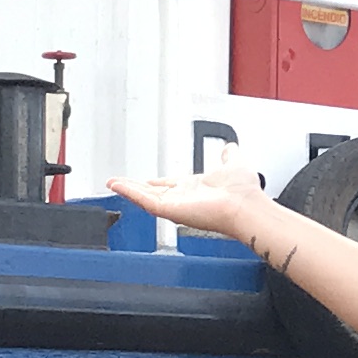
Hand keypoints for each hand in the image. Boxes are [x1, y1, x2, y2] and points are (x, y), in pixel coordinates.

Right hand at [112, 170, 279, 254]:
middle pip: (153, 192)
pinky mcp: (170, 210)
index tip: (147, 179)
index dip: (157, 182)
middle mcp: (184, 198)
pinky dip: (130, 193)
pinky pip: (145, 201)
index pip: (171, 186)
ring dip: (128, 189)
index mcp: (196, 188)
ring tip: (112, 183)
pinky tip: (118, 186)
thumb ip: (229, 156)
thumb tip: (230, 146)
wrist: (246, 205)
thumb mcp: (234, 164)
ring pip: (146, 197)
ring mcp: (176, 205)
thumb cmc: (244, 192)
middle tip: (118, 182)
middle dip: (135, 187)